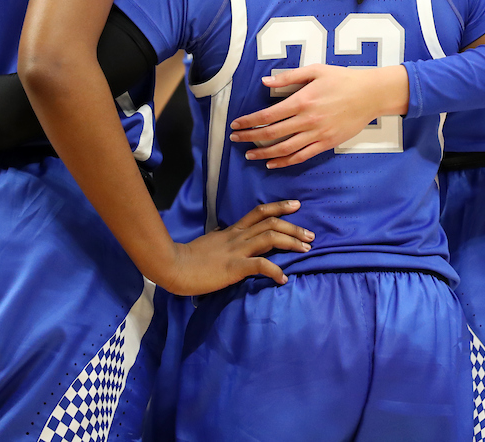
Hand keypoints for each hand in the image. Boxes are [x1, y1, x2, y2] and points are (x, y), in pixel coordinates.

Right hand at [158, 200, 313, 295]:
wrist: (173, 266)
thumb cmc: (188, 258)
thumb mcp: (209, 243)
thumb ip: (222, 239)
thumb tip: (226, 234)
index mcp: (232, 231)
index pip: (259, 212)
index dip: (280, 207)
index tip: (297, 205)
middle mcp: (237, 236)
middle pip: (271, 223)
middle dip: (294, 227)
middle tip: (311, 235)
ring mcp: (236, 250)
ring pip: (270, 237)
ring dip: (292, 242)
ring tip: (306, 250)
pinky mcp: (234, 267)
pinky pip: (260, 265)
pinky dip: (275, 271)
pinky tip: (283, 279)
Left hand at [229, 64, 408, 168]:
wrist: (370, 94)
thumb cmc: (342, 79)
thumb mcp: (315, 70)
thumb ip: (289, 77)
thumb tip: (265, 82)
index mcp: (302, 100)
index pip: (268, 115)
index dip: (249, 122)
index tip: (236, 124)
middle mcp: (307, 120)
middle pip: (272, 134)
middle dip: (250, 137)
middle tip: (235, 139)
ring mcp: (317, 134)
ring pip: (285, 149)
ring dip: (264, 153)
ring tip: (250, 155)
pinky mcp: (327, 143)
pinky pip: (302, 156)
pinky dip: (285, 162)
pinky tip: (272, 163)